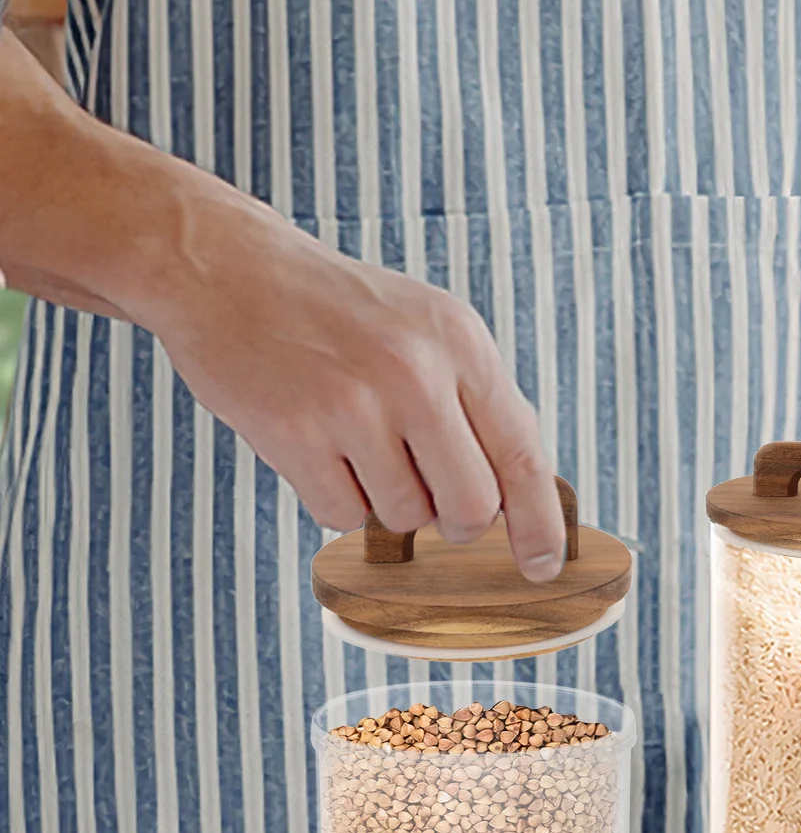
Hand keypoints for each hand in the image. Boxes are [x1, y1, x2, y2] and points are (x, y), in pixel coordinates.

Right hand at [143, 187, 567, 580]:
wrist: (226, 268)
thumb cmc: (341, 311)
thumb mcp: (429, 330)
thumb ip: (479, 406)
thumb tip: (523, 500)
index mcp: (461, 344)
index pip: (523, 456)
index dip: (540, 525)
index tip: (543, 565)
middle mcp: (415, 372)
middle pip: (472, 507)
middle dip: (457, 521)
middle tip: (431, 495)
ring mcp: (352, 404)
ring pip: (406, 517)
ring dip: (387, 502)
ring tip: (357, 445)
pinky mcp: (293, 434)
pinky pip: (342, 518)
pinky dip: (336, 500)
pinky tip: (319, 449)